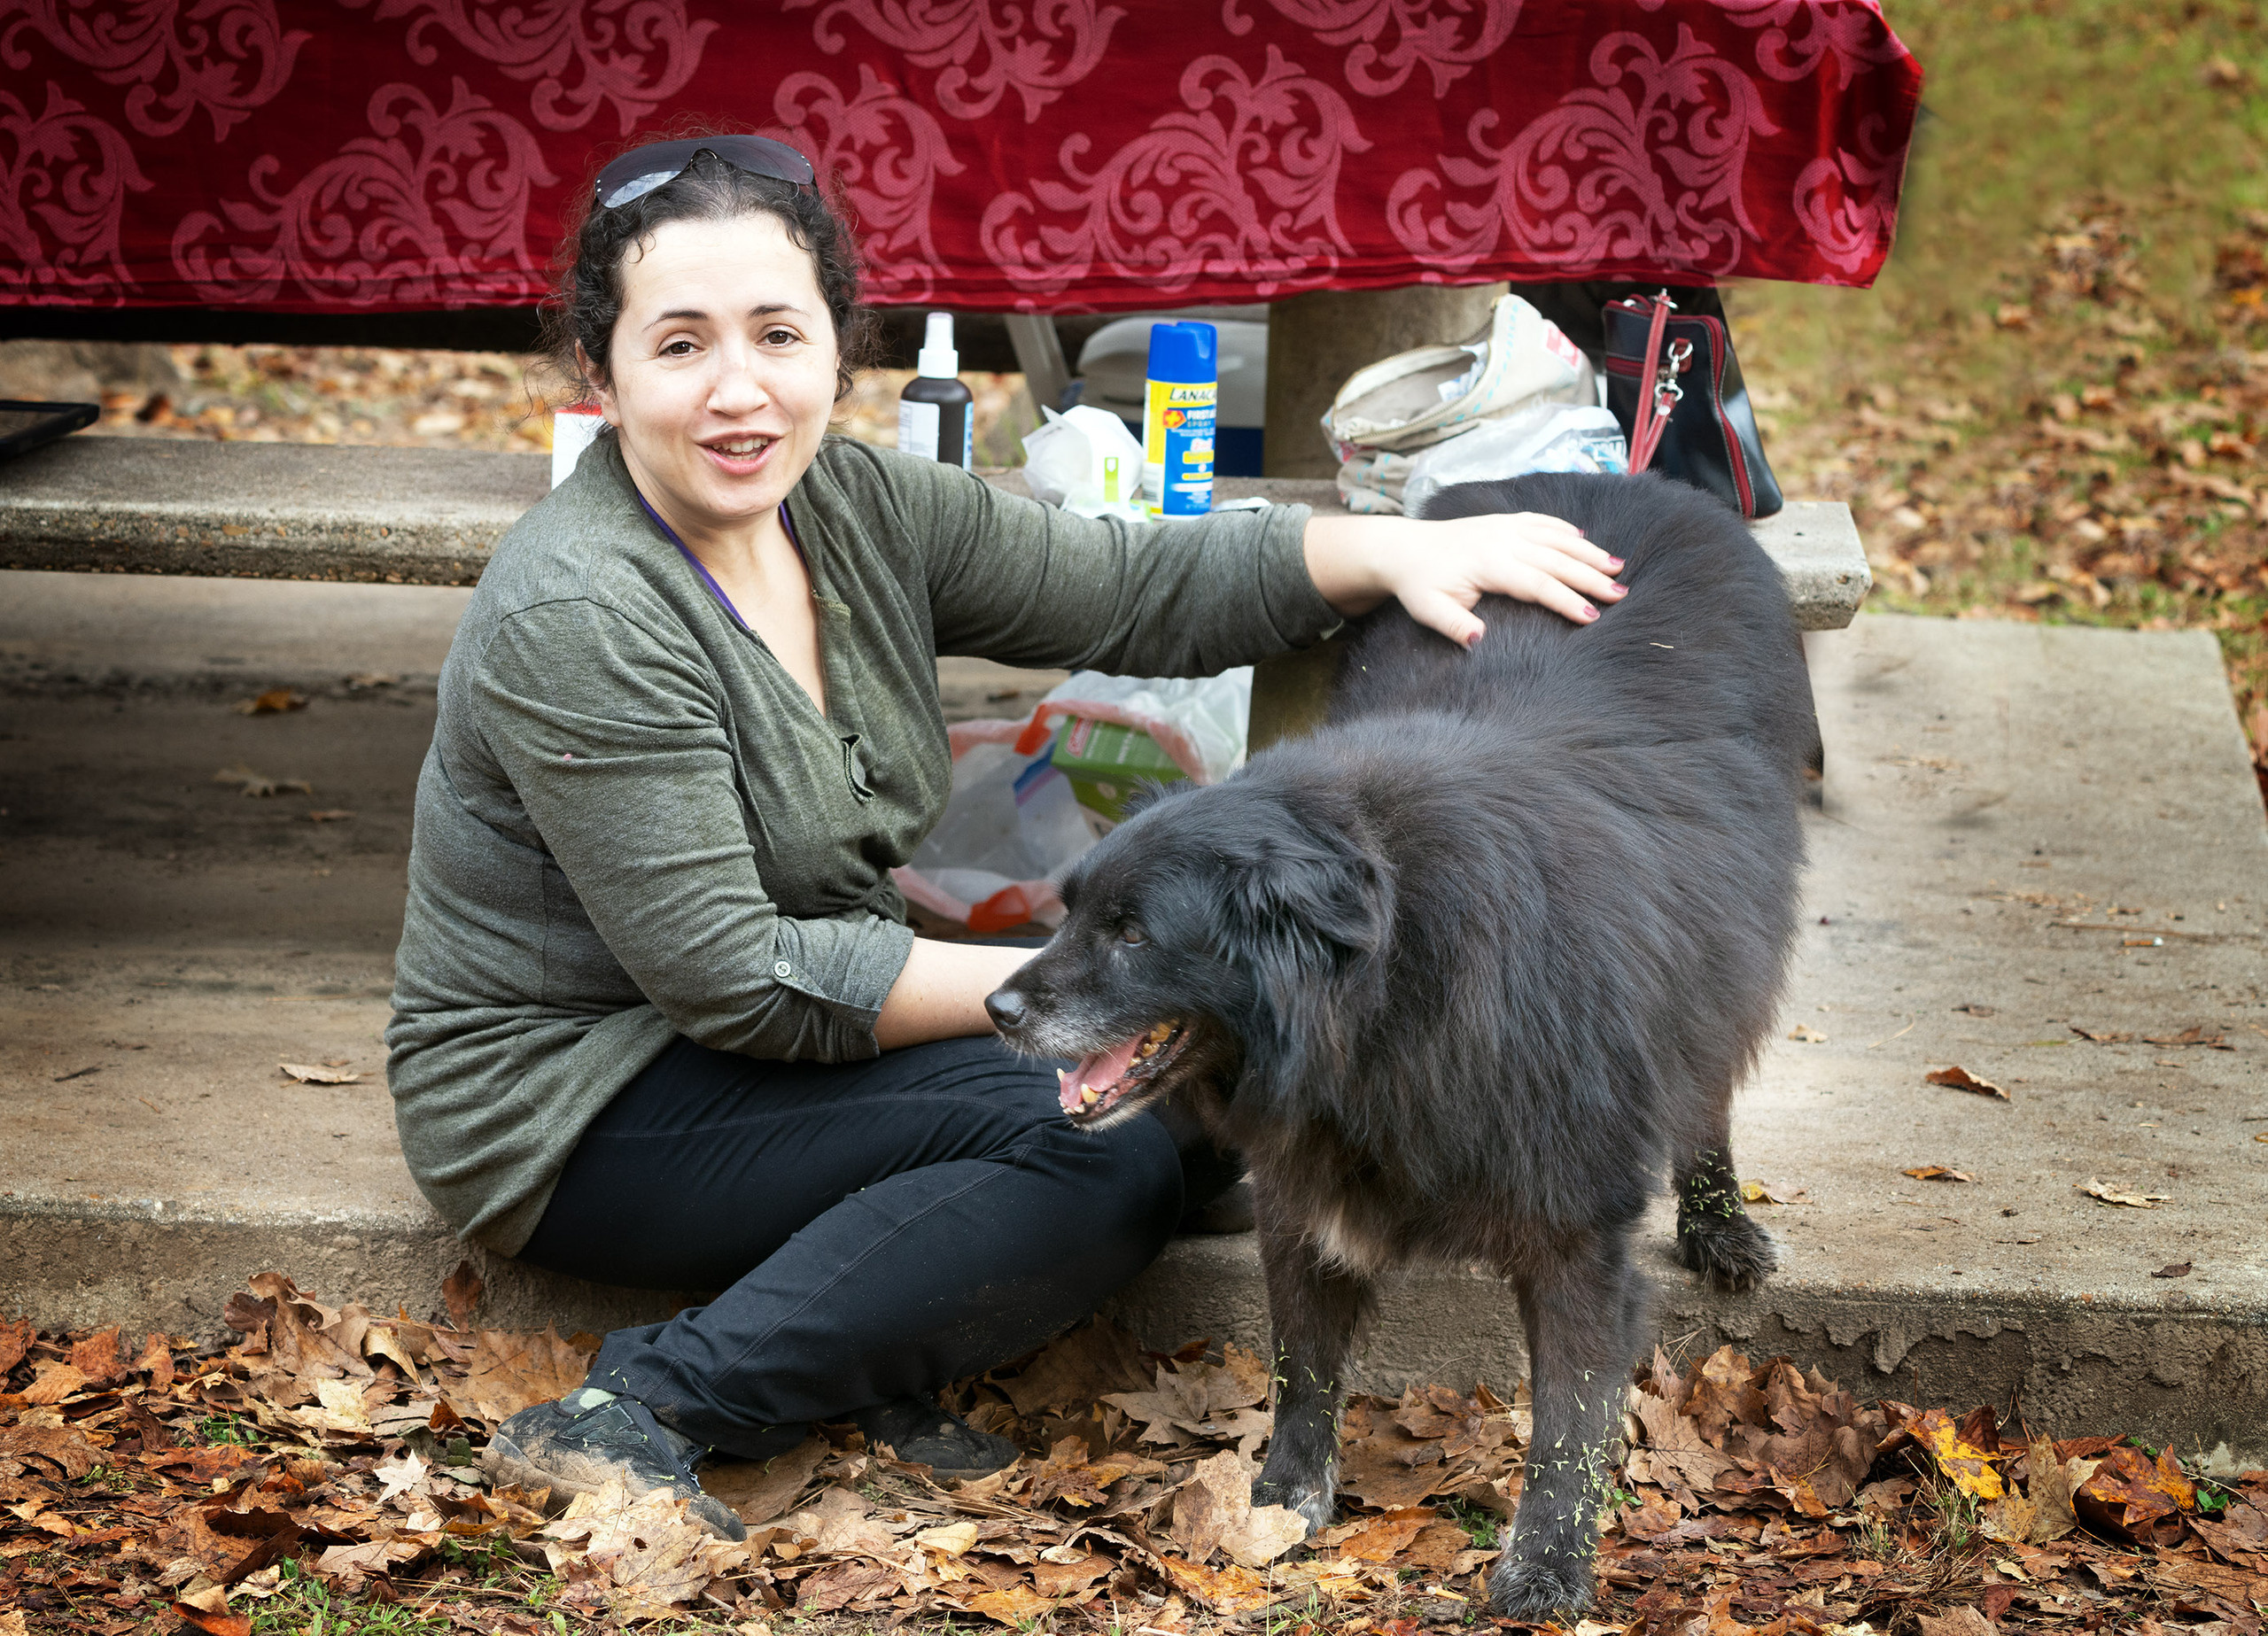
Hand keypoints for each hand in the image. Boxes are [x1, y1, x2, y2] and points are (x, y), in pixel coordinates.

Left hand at [1303, 511, 1625, 646]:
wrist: (1403, 548)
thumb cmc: (1418, 583)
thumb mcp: (1428, 609)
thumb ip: (1453, 625)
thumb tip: (1479, 640)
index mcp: (1489, 563)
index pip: (1537, 583)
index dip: (1566, 599)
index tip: (1591, 616)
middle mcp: (1503, 540)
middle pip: (1556, 559)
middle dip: (1590, 576)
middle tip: (1620, 594)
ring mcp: (1504, 527)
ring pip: (1555, 538)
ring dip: (1587, 552)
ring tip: (1617, 567)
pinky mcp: (1503, 522)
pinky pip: (1541, 522)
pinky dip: (1564, 531)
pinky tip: (1583, 541)